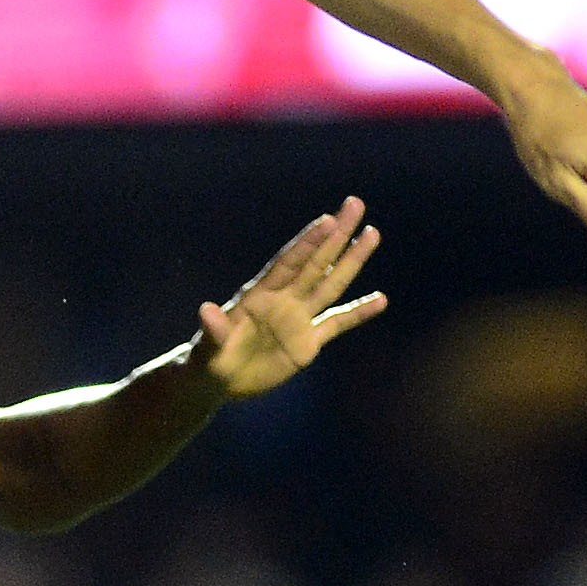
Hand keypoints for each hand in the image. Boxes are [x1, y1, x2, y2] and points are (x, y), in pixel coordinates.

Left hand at [196, 197, 386, 399]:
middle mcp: (283, 300)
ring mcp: (298, 319)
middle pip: (316, 262)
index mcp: (259, 295)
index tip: (327, 220)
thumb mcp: (208, 347)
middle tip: (355, 204)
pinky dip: (359, 312)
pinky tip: (380, 300)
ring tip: (372, 234)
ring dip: (352, 261)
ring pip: (331, 285)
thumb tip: (206, 310)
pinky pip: (337, 323)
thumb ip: (214, 330)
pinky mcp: (308, 343)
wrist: (220, 381)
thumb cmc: (208, 360)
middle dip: (336, 235)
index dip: (307, 242)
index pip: (289, 263)